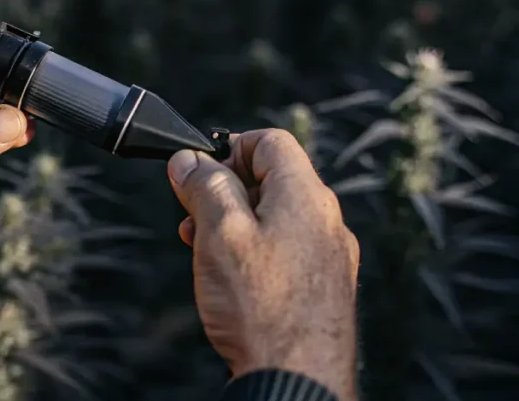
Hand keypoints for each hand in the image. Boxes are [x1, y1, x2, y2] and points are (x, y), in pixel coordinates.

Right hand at [167, 129, 359, 399]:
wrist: (298, 376)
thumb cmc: (262, 307)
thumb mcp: (220, 233)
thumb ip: (205, 188)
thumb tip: (189, 159)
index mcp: (305, 195)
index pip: (271, 141)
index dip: (229, 147)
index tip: (198, 170)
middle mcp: (326, 220)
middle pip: (272, 179)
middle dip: (225, 189)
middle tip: (192, 212)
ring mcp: (329, 255)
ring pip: (276, 217)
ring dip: (234, 222)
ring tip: (202, 247)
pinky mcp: (323, 286)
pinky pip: (286, 250)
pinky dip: (253, 250)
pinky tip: (229, 276)